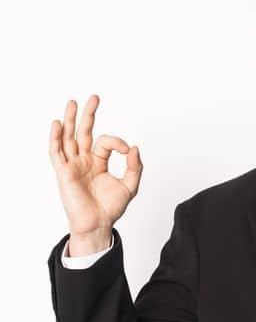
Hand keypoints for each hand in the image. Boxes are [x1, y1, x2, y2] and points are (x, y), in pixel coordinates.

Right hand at [49, 95, 141, 254]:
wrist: (98, 224)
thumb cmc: (111, 207)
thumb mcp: (130, 185)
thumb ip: (134, 166)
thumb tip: (135, 147)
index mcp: (98, 162)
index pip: (105, 142)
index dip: (117, 142)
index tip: (127, 150)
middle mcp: (83, 161)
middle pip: (83, 132)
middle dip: (88, 114)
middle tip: (94, 97)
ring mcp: (72, 165)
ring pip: (68, 138)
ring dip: (70, 120)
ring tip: (73, 102)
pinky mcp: (63, 172)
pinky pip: (56, 153)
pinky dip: (56, 138)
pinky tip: (57, 124)